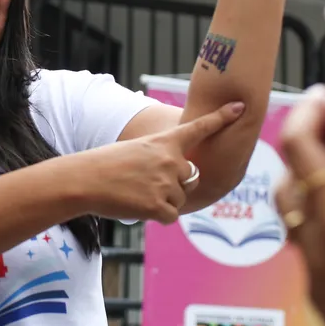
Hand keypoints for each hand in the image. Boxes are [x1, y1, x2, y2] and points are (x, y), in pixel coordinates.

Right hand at [81, 102, 245, 223]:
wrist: (84, 180)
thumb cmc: (104, 165)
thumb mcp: (135, 151)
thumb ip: (159, 159)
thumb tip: (175, 180)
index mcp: (164, 142)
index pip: (199, 128)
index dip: (221, 118)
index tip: (240, 108)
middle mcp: (170, 160)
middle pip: (191, 178)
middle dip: (175, 185)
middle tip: (146, 184)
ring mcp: (166, 183)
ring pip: (180, 199)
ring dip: (163, 202)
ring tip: (136, 194)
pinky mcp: (159, 206)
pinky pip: (170, 217)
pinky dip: (157, 216)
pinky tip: (137, 207)